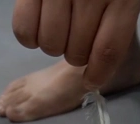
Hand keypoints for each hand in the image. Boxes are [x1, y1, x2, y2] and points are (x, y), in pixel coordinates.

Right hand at [12, 0, 139, 89]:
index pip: (108, 49)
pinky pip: (25, 31)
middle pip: (78, 52)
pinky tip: (39, 26)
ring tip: (60, 28)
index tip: (91, 82)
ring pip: (51, 45)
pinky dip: (29, 38)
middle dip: (77, 54)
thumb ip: (114, 25)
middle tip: (77, 37)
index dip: (99, 73)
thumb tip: (96, 73)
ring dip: (54, 45)